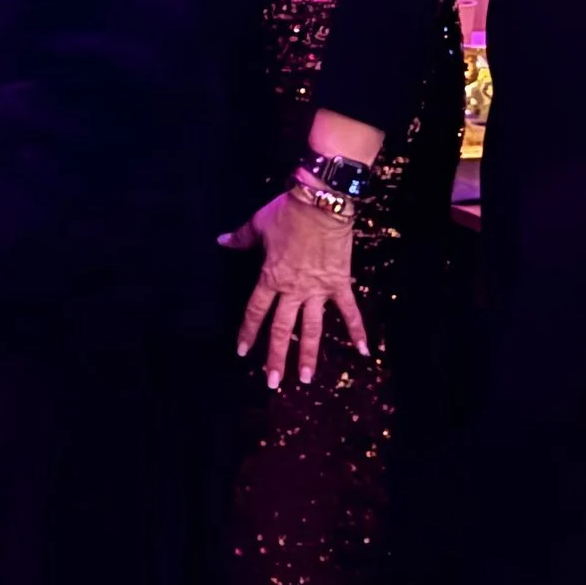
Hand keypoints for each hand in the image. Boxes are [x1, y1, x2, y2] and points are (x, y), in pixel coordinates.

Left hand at [223, 188, 367, 386]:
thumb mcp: (259, 224)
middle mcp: (293, 290)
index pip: (256, 311)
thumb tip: (221, 241)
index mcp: (270, 277)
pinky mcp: (339, 284)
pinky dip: (357, 330)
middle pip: (282, 329)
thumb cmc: (288, 212)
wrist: (321, 202)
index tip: (243, 352)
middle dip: (276, 357)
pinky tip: (364, 352)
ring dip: (308, 354)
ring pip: (311, 328)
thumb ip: (240, 238)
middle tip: (272, 382)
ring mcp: (317, 290)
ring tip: (305, 379)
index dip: (248, 332)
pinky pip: (349, 311)